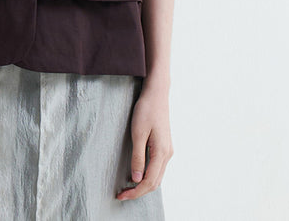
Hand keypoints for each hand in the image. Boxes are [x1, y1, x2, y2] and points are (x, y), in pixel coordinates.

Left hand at [116, 83, 172, 201]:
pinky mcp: (164, 146)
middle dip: (139, 192)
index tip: (121, 195)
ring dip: (143, 185)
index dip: (135, 191)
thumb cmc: (146, 110)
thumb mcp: (138, 133)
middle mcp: (167, 154)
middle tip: (122, 194)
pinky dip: (148, 176)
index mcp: (162, 153)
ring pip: (157, 177)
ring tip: (128, 188)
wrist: (156, 93)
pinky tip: (137, 175)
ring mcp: (167, 150)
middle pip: (154, 182)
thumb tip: (137, 180)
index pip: (149, 181)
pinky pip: (157, 168)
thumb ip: (138, 157)